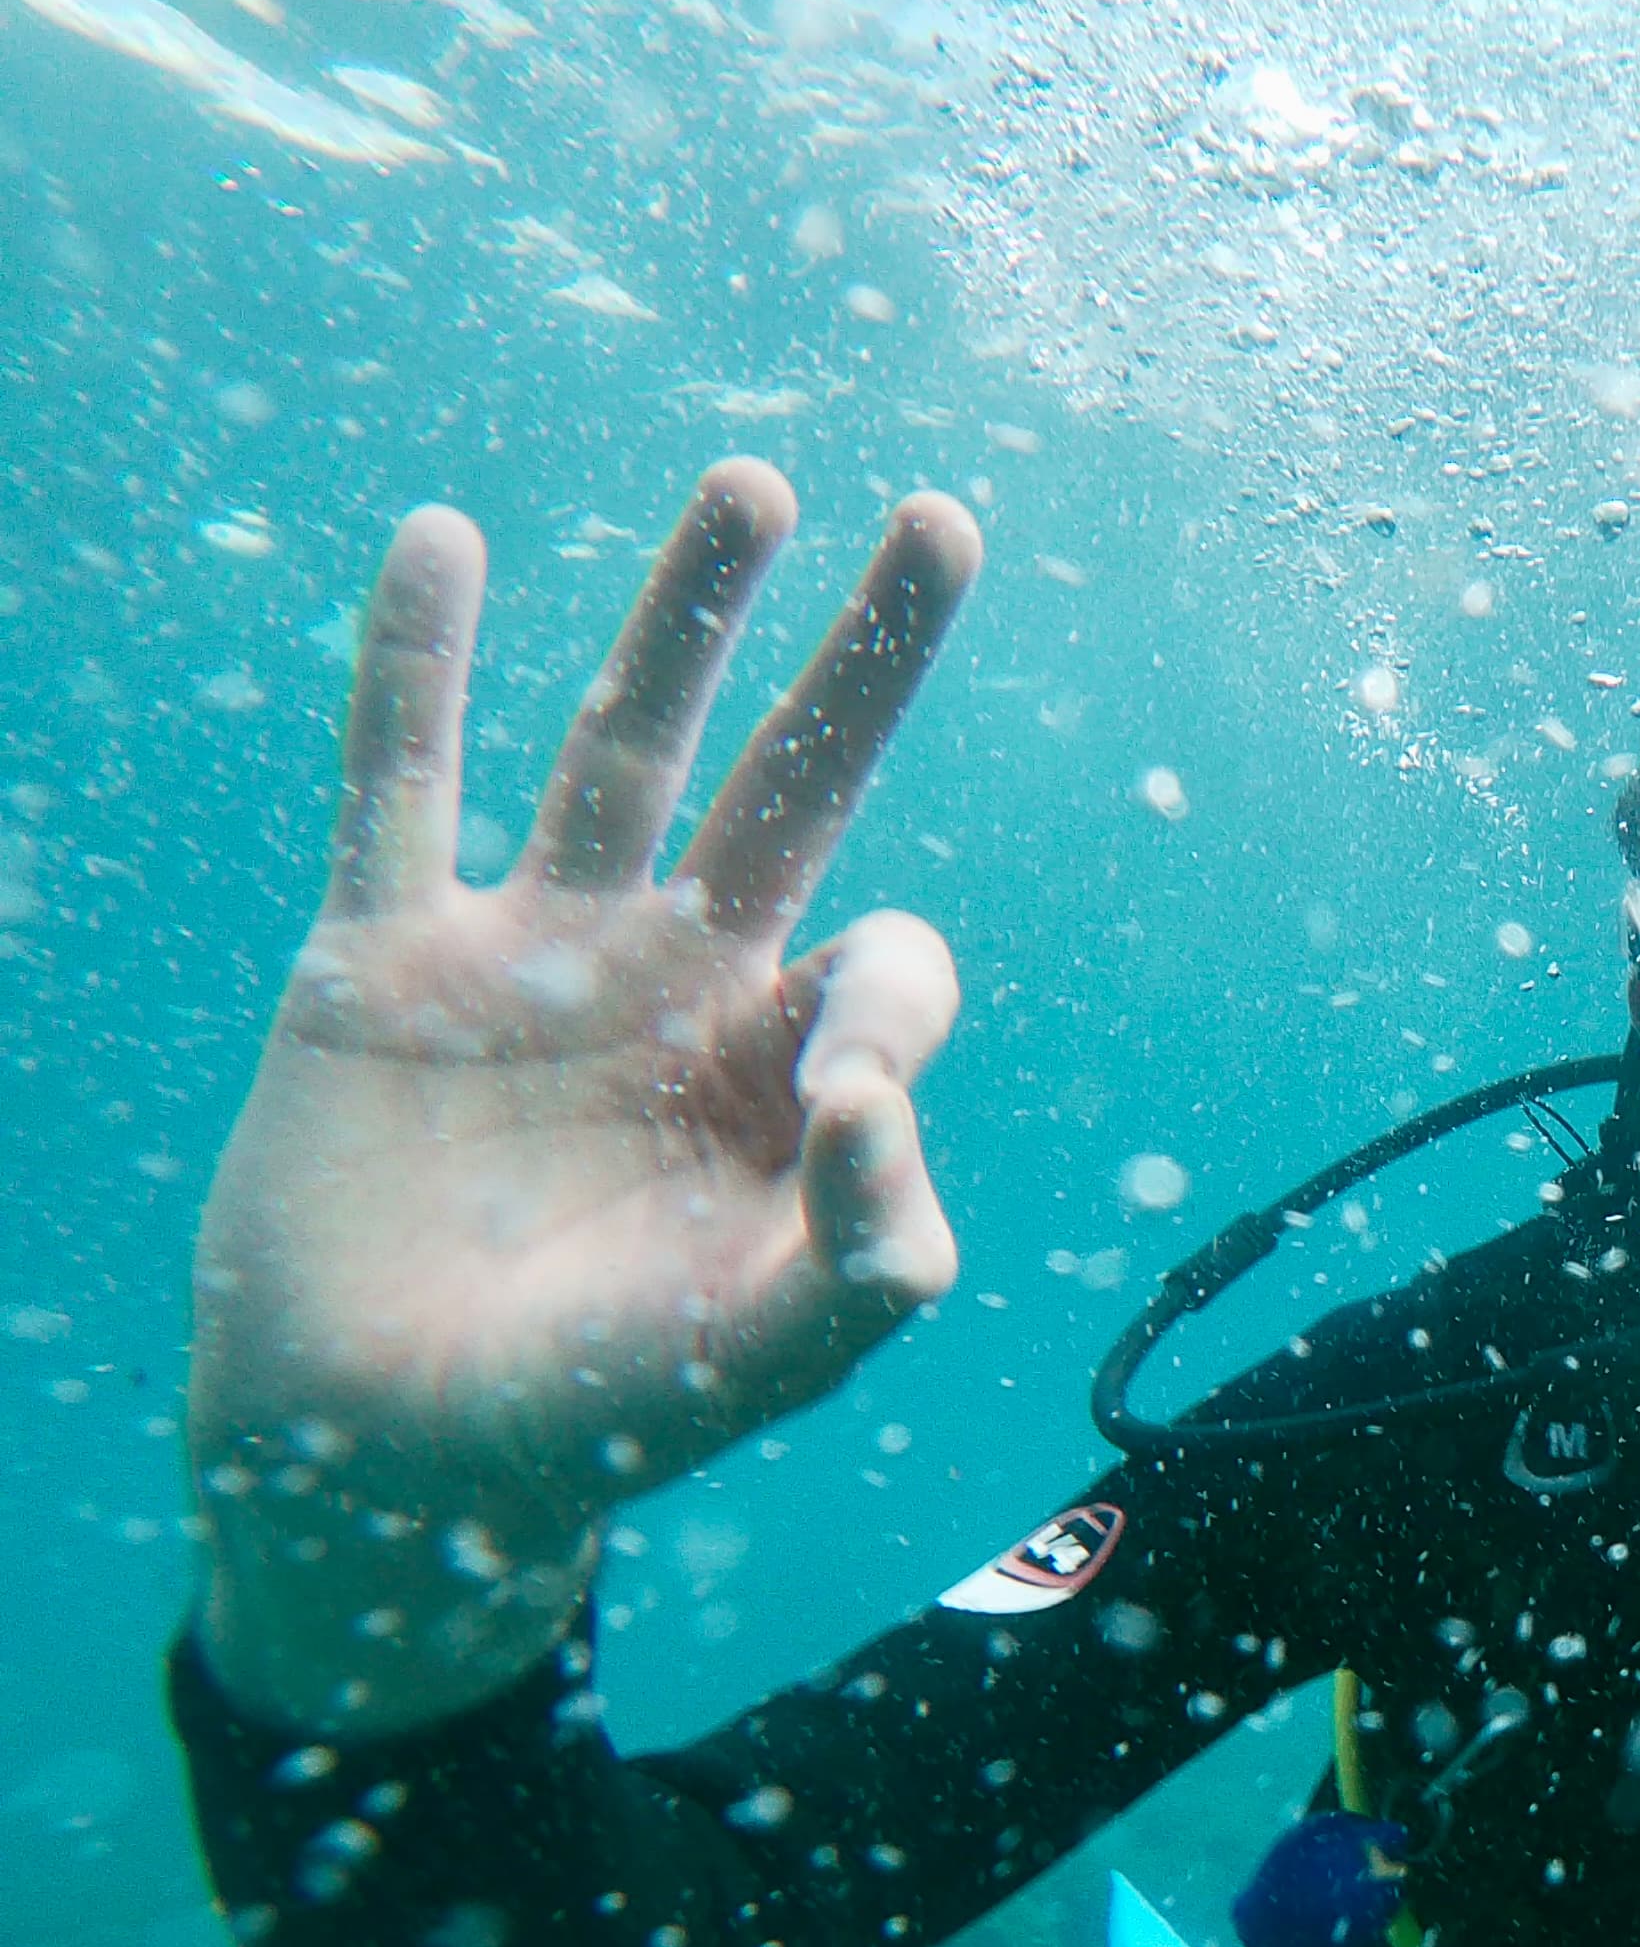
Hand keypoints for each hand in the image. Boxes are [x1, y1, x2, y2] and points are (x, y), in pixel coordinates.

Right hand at [190, 462, 981, 1731]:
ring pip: (624, 744)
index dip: (891, 996)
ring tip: (757, 482)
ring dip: (689, 614)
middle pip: (797, 781)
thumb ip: (869, 1253)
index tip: (838, 1103)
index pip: (890, 961)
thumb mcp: (768, 1356)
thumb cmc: (600, 1422)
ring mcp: (534, 958)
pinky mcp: (383, 962)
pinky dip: (412, 666)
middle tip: (949, 521)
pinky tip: (445, 540)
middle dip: (873, 660)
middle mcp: (681, 986)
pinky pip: (400, 784)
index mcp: (787, 1073)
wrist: (387, 1464)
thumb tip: (877, 1098)